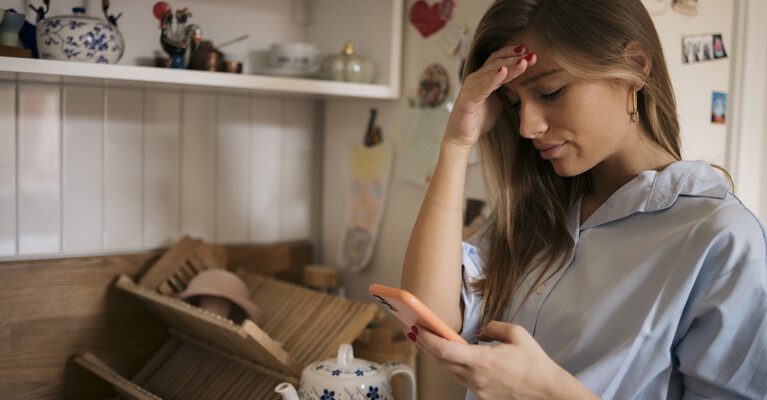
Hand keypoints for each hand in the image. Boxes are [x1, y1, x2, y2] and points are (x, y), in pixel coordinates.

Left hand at [410, 321, 599, 399]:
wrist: (549, 392)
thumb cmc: (536, 364)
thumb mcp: (517, 334)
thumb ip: (493, 327)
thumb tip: (479, 332)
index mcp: (482, 361)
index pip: (444, 350)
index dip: (427, 338)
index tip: (417, 328)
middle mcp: (476, 378)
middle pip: (441, 361)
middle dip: (425, 345)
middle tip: (414, 331)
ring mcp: (478, 389)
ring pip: (449, 371)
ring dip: (436, 356)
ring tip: (427, 341)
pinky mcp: (483, 395)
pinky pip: (461, 379)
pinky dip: (452, 366)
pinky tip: (449, 357)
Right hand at [444, 45, 535, 149]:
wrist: (461, 137)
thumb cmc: (479, 119)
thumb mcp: (499, 101)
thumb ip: (509, 91)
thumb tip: (528, 83)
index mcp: (483, 78)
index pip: (498, 60)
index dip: (513, 54)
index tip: (530, 52)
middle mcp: (475, 79)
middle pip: (496, 62)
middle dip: (515, 58)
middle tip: (532, 55)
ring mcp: (471, 88)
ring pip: (491, 72)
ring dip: (509, 66)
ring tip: (523, 62)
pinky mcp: (468, 99)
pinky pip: (482, 87)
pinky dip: (493, 79)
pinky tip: (504, 72)